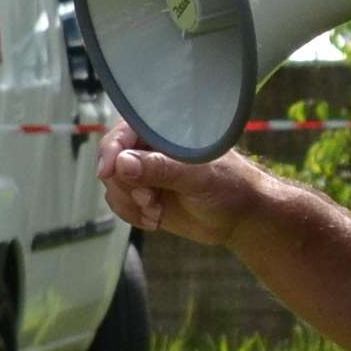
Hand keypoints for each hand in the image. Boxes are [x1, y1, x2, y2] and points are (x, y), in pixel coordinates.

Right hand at [98, 118, 282, 247]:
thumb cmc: (230, 187)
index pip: (124, 131)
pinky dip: (131, 213)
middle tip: (150, 200)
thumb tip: (122, 163)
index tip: (109, 172)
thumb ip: (162, 169)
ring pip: (113, 184)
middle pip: (112, 161)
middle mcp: (150, 147)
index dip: (111, 150)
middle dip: (126, 185)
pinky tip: (154, 220)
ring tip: (156, 212)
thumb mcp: (198, 177)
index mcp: (165, 131)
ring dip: (129, 202)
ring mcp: (144, 172)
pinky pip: (119, 201)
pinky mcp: (143, 194)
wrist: (242, 218)